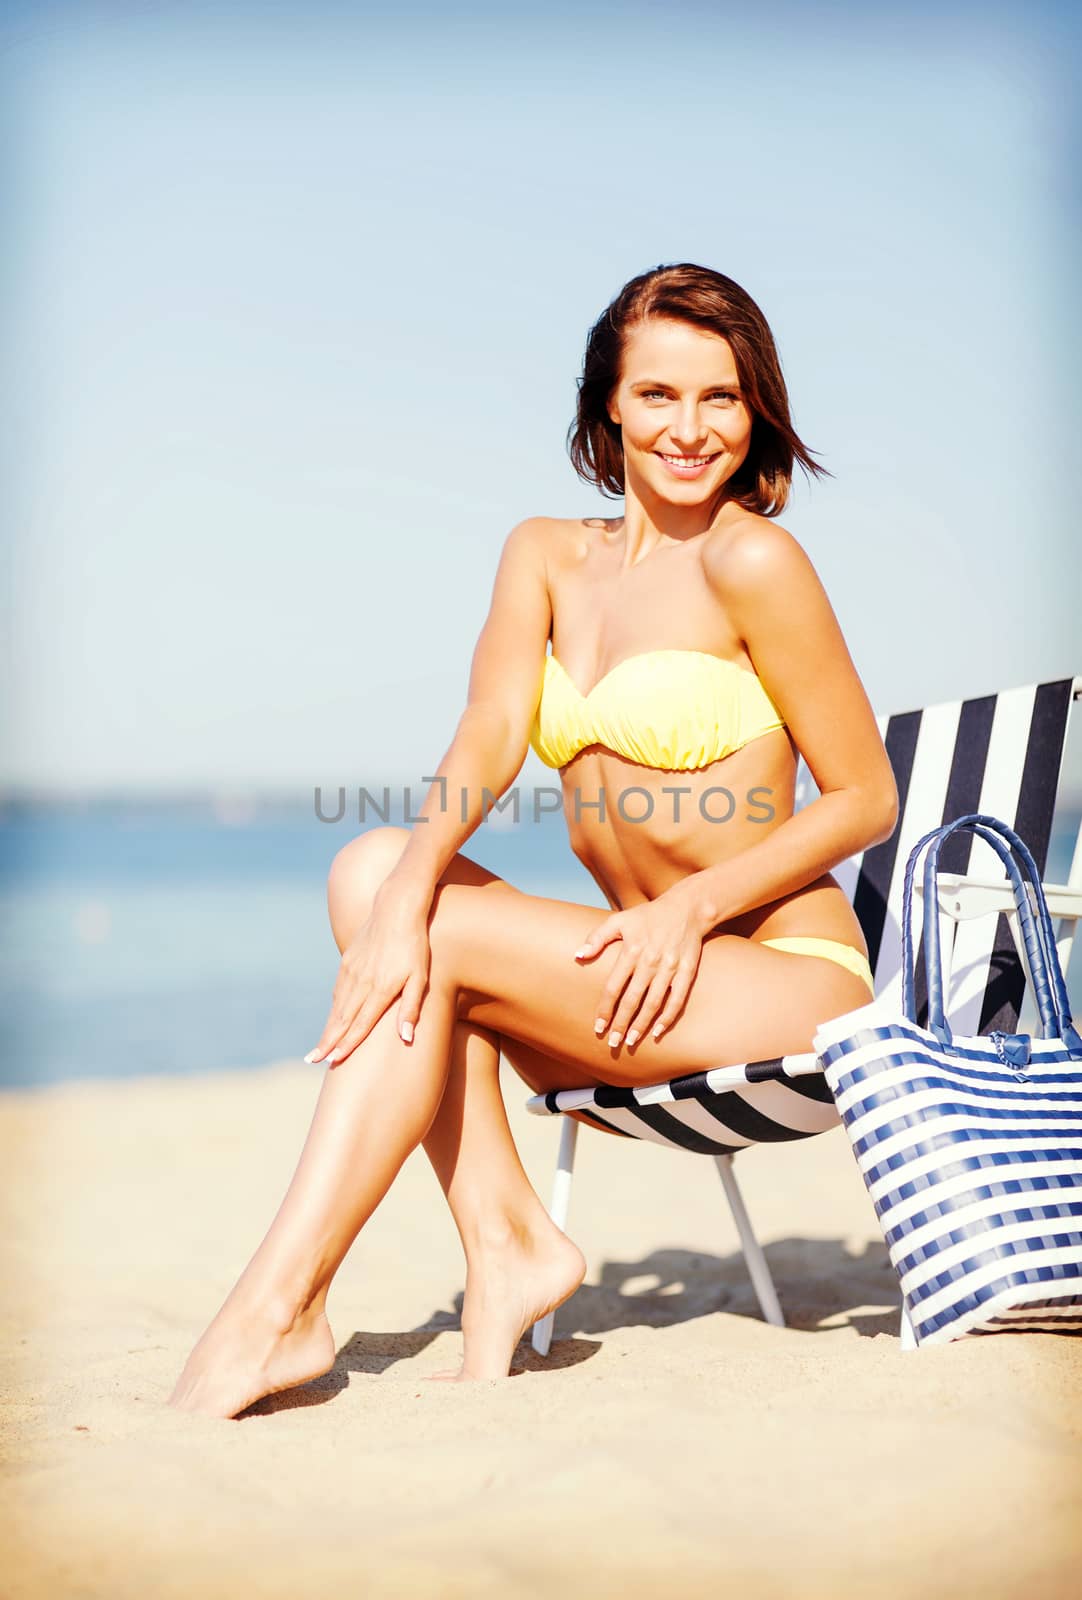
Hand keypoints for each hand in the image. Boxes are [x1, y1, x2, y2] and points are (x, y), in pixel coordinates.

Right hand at [304, 887, 430, 1066]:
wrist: (396, 909)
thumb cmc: (415, 945)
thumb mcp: (421, 977)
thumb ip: (412, 1008)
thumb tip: (405, 1038)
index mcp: (381, 989)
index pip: (361, 1024)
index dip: (347, 1044)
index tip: (333, 1061)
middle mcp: (362, 983)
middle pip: (342, 1019)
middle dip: (327, 1042)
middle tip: (313, 1061)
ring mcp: (352, 971)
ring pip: (337, 1007)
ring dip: (328, 1028)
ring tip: (319, 1047)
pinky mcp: (347, 962)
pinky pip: (338, 991)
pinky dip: (334, 1009)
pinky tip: (333, 1019)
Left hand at [574, 879, 707, 1048]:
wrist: (686, 908)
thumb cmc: (648, 916)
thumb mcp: (619, 920)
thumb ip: (597, 937)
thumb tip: (577, 955)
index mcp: (632, 950)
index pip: (614, 987)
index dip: (605, 1009)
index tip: (598, 1027)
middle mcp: (650, 961)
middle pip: (632, 1000)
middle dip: (621, 1024)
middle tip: (612, 1043)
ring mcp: (670, 968)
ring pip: (654, 1003)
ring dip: (642, 1025)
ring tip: (631, 1041)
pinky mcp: (687, 971)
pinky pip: (677, 1000)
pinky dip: (668, 1017)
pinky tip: (658, 1031)